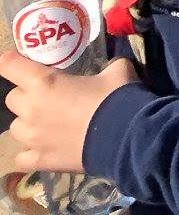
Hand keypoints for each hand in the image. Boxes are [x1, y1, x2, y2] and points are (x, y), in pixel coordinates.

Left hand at [1, 53, 138, 174]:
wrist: (125, 136)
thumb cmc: (117, 98)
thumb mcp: (118, 71)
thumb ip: (107, 67)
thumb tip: (112, 68)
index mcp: (44, 83)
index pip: (10, 65)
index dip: (10, 60)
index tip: (16, 61)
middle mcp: (31, 109)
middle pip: (12, 98)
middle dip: (26, 95)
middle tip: (47, 95)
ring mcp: (32, 137)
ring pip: (15, 128)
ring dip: (28, 123)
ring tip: (47, 124)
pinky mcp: (39, 160)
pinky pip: (22, 157)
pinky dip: (30, 152)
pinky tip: (44, 148)